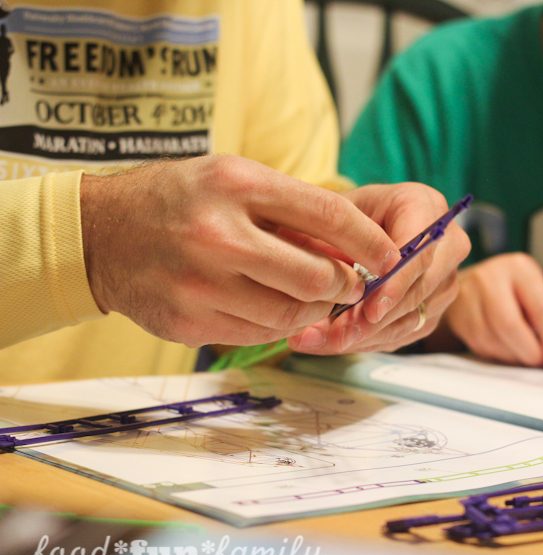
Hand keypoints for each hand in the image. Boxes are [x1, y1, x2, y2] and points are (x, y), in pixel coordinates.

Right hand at [80, 155, 401, 346]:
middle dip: (345, 285)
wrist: (100, 234)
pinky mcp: (189, 321)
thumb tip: (355, 248)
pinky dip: (277, 323)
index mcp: (237, 183)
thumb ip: (292, 210)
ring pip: (293, 313)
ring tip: (307, 294)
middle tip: (348, 283)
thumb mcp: (235, 180)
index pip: (328, 215)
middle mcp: (219, 234)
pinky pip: (259, 334)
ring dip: (313, 308)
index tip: (391, 256)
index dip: (370, 241)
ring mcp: (200, 283)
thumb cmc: (181, 200)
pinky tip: (269, 305)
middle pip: (317, 277)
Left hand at [287, 183, 470, 353]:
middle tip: (334, 335)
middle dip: (374, 320)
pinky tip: (333, 341)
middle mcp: (447, 243)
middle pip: (419, 290)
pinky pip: (405, 333)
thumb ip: (333, 240)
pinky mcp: (434, 308)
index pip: (421, 252)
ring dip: (365, 336)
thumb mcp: (332, 215)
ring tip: (318, 340)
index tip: (370, 311)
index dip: (396, 284)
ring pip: (411, 318)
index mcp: (425, 205)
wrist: (354, 229)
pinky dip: (368, 341)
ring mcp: (445, 279)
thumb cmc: (343, 216)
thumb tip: (327, 279)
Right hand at [437, 253, 542, 369]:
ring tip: (526, 355)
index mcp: (518, 268)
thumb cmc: (514, 292)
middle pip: (509, 325)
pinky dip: (499, 356)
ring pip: (492, 340)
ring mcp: (468, 297)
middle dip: (529, 351)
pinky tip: (507, 350)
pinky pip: (480, 347)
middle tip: (541, 363)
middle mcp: (489, 278)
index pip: (539, 307)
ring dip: (514, 357)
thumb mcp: (539, 296)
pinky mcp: (457, 318)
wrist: (472, 286)